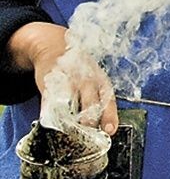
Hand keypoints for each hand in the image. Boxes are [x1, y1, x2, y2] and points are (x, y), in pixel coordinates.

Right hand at [8, 21, 118, 135]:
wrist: (55, 49)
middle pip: (90, 98)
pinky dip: (49, 109)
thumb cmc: (80, 72)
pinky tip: (50, 118)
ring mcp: (67, 79)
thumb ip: (99, 103)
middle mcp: (86, 78)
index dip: (110, 115)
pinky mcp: (49, 81)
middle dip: (89, 116)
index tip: (110, 130)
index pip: (108, 99)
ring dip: (69, 116)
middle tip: (87, 129)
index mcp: (100, 81)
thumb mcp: (95, 82)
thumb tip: (107, 129)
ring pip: (70, 99)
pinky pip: (49, 97)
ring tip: (70, 128)